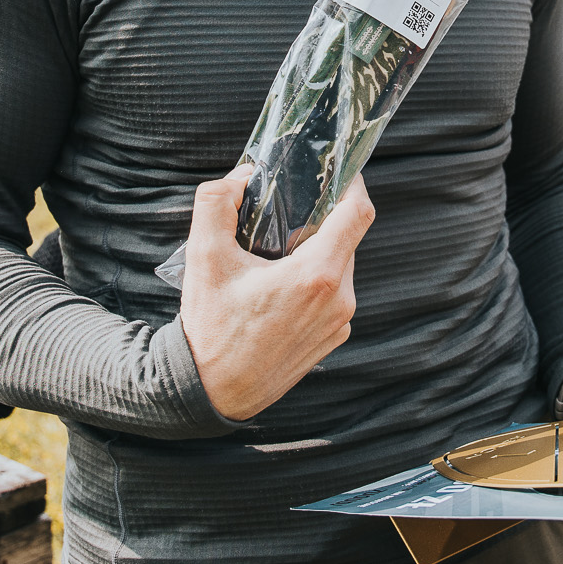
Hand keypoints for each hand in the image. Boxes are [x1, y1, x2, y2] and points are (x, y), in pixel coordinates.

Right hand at [178, 172, 373, 422]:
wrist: (213, 392)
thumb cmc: (211, 327)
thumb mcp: (203, 257)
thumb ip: (217, 203)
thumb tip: (242, 177)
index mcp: (317, 275)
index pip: (358, 212)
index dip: (353, 184)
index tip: (339, 171)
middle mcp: (339, 299)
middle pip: (345, 239)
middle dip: (321, 220)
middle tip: (288, 212)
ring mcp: (340, 323)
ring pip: (339, 268)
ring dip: (316, 253)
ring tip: (276, 255)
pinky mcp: (333, 339)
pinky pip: (334, 296)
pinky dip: (314, 282)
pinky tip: (279, 288)